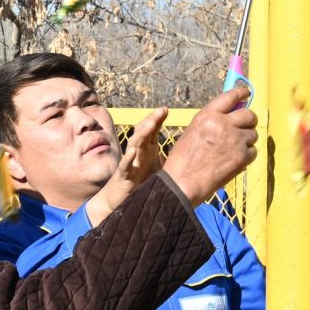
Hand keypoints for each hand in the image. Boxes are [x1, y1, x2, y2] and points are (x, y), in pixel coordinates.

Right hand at [83, 109, 169, 225]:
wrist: (123, 201)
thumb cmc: (142, 182)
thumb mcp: (159, 167)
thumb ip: (169, 158)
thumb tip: (187, 152)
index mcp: (147, 150)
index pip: (151, 131)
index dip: (157, 119)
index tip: (166, 109)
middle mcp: (138, 153)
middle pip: (143, 133)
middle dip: (151, 120)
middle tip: (161, 110)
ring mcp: (131, 163)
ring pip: (134, 144)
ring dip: (142, 134)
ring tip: (150, 124)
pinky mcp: (124, 176)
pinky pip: (125, 166)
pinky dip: (128, 158)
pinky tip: (133, 151)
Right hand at [162, 88, 257, 205]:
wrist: (183, 183)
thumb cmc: (183, 159)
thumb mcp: (193, 130)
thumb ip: (212, 121)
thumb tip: (231, 115)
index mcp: (208, 116)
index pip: (230, 96)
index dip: (241, 92)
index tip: (247, 93)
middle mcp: (223, 125)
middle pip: (249, 115)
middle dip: (249, 121)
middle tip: (245, 127)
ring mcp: (235, 141)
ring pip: (253, 134)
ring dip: (247, 140)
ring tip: (233, 149)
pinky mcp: (242, 157)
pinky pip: (253, 151)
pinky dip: (247, 156)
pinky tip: (235, 160)